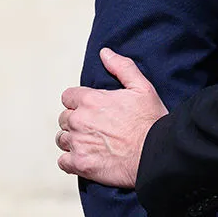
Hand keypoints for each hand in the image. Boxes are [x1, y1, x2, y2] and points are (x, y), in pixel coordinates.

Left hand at [56, 48, 167, 187]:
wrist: (155, 153)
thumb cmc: (151, 121)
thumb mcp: (142, 87)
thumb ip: (121, 67)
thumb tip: (105, 53)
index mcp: (91, 100)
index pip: (68, 97)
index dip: (79, 102)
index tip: (90, 108)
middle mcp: (80, 120)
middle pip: (64, 118)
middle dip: (76, 121)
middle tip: (94, 127)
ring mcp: (78, 143)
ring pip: (62, 139)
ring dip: (72, 140)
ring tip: (90, 143)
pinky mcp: (80, 164)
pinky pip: (63, 162)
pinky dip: (71, 161)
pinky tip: (85, 158)